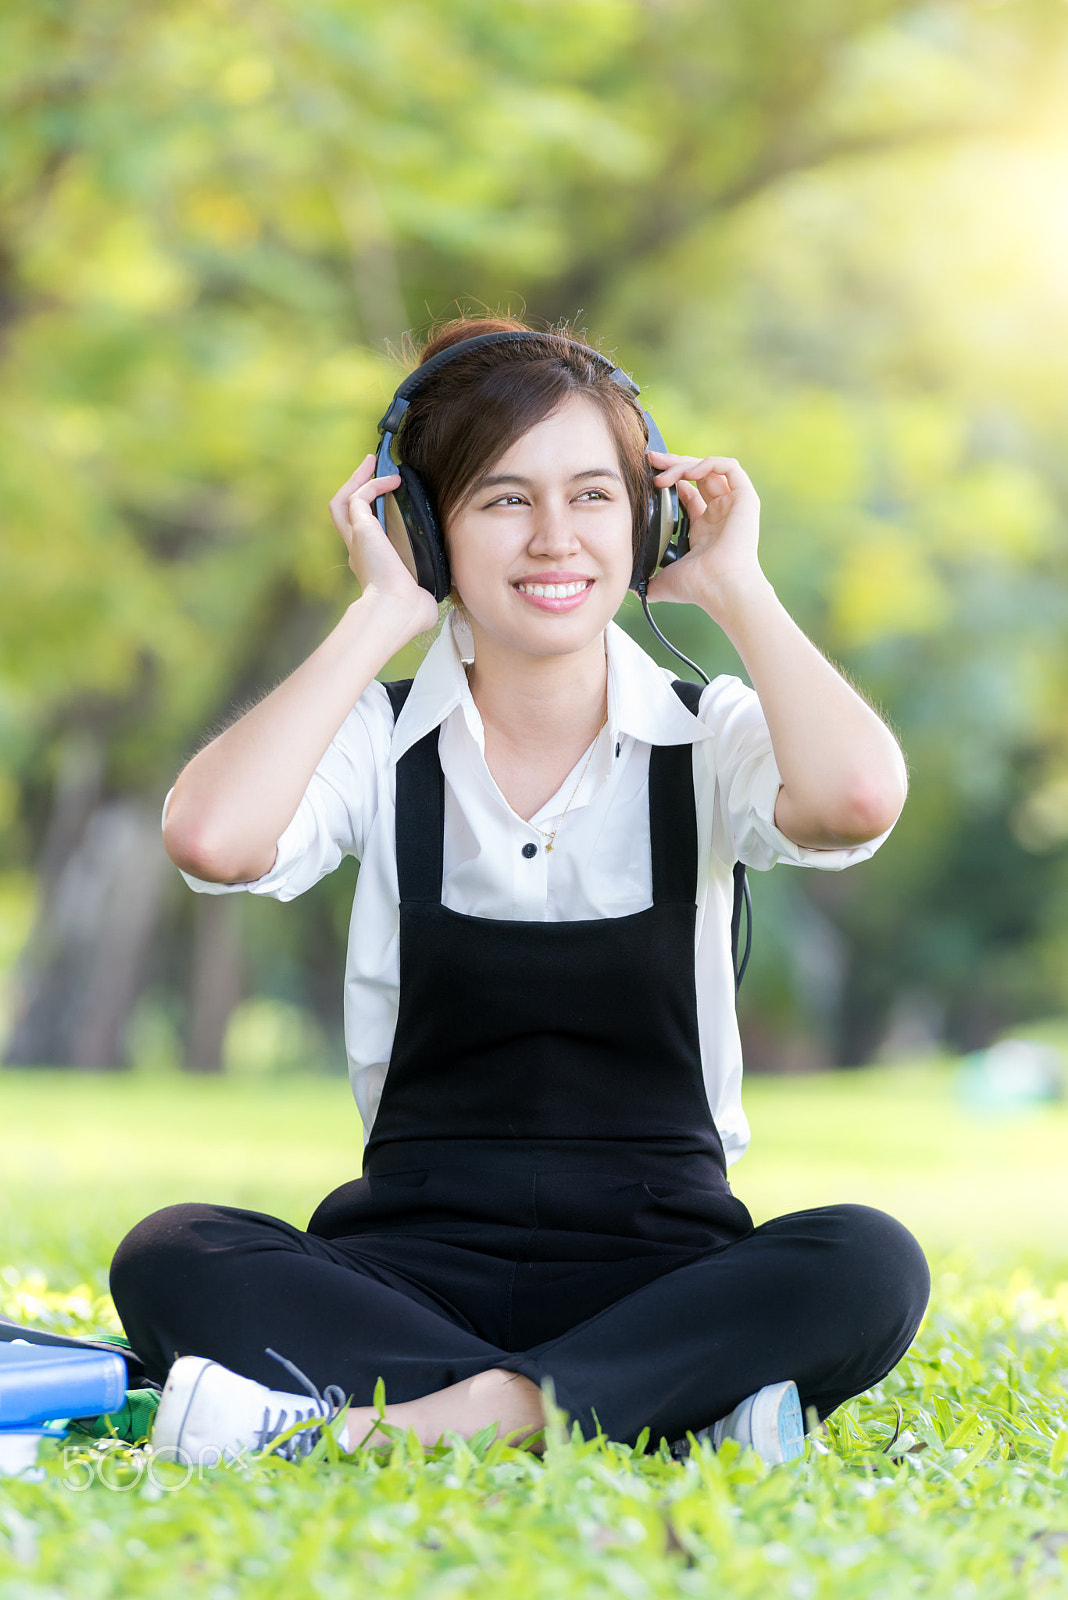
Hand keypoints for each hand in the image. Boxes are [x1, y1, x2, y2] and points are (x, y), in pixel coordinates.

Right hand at [328, 455, 439, 634]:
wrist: (396, 611)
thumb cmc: (410, 612)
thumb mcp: (424, 593)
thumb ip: (429, 584)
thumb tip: (446, 584)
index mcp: (372, 566)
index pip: (364, 535)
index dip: (372, 515)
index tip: (389, 501)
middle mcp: (360, 551)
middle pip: (345, 513)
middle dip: (356, 488)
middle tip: (371, 469)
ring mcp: (358, 540)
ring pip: (343, 502)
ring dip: (357, 479)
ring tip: (373, 462)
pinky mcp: (362, 530)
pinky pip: (360, 497)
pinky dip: (373, 484)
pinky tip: (392, 479)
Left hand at [643, 452, 766, 623]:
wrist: (719, 587)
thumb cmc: (697, 587)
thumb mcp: (663, 581)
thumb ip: (647, 579)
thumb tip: (630, 587)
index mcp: (703, 528)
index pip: (687, 493)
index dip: (668, 481)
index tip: (647, 478)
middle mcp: (719, 514)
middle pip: (696, 476)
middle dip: (672, 464)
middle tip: (651, 460)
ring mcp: (733, 505)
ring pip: (709, 468)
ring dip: (684, 464)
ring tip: (664, 474)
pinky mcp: (745, 498)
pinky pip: (728, 467)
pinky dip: (707, 463)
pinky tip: (688, 473)